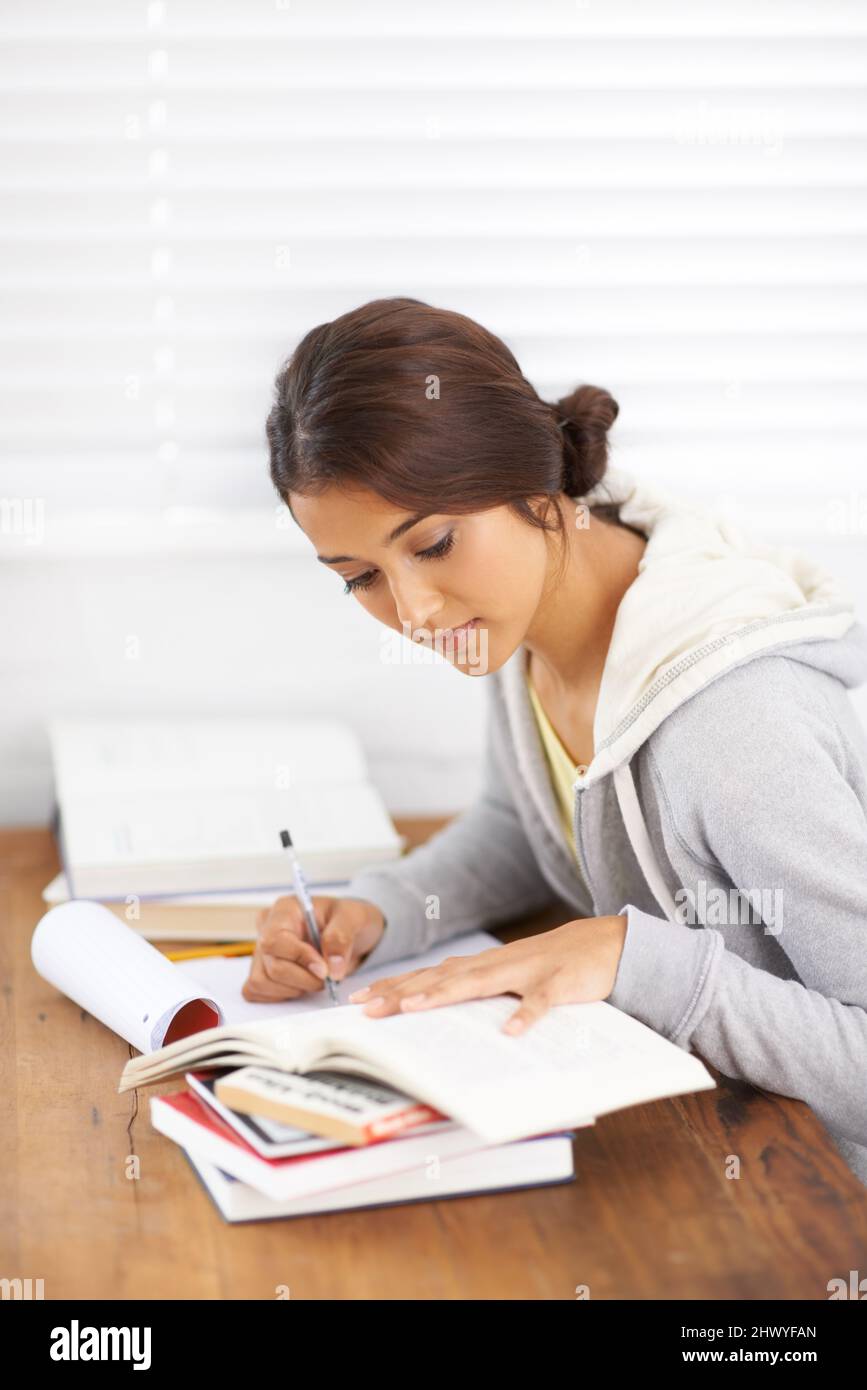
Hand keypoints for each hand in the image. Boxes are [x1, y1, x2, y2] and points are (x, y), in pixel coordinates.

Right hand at [242, 895, 385, 1002]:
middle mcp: (267, 929)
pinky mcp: (260, 971)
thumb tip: (332, 966)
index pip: (275, 939)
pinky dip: (282, 994)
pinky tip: (301, 983)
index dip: (299, 958)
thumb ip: (341, 938)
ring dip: (295, 988)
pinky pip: (258, 991)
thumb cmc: (346, 920)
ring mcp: (261, 952)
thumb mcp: (352, 918)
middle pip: (272, 965)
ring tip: (316, 977)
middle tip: (328, 977)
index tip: (324, 970)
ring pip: (262, 982)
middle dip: (304, 978)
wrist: (349, 935)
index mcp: (284, 910)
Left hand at [347, 915, 627, 1033]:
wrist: (605, 942)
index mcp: (484, 966)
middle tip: (367, 1009)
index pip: (430, 975)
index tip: (357, 1001)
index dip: (394, 986)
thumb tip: (437, 1011)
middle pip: (443, 978)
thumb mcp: (510, 978)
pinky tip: (511, 1033)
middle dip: (403, 992)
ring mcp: (527, 971)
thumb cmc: (551, 965)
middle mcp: (497, 964)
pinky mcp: (559, 983)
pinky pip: (541, 1002)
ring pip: (480, 982)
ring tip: (413, 1007)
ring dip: (445, 994)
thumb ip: (477, 991)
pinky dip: (526, 1015)